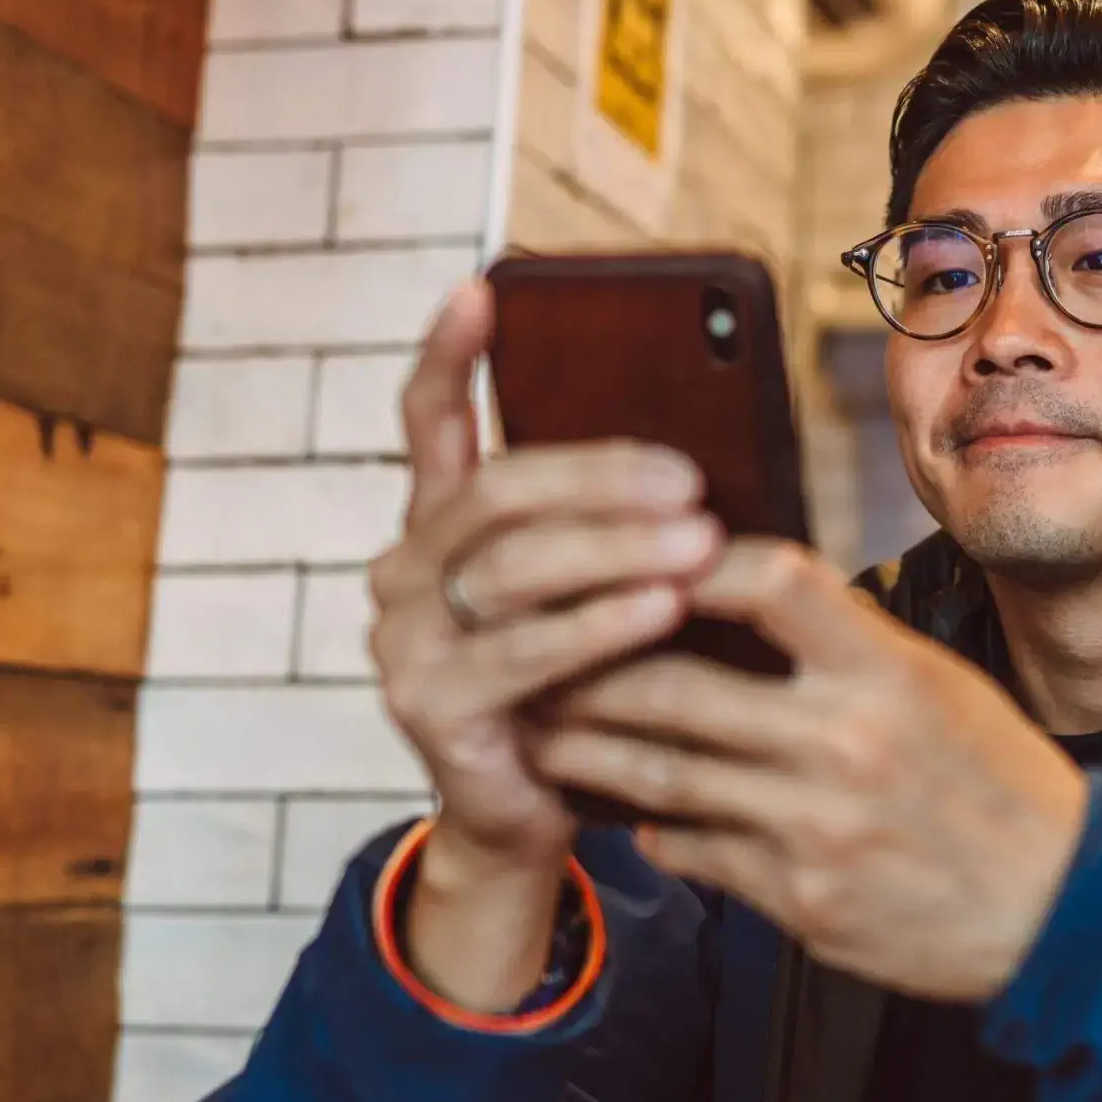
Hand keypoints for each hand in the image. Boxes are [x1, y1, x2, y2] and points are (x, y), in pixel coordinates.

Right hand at [366, 279, 721, 1007]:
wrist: (535, 814)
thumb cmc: (583, 683)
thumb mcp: (594, 590)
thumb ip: (609, 526)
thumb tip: (697, 453)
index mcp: (437, 526)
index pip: (429, 422)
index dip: (451, 354)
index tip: (483, 287)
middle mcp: (403, 572)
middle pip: (497, 493)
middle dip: (598, 476)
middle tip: (688, 476)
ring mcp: (406, 641)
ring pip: (513, 568)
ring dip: (614, 549)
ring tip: (697, 539)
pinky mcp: (431, 709)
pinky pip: (523, 653)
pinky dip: (600, 626)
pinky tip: (664, 609)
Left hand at [530, 540, 1090, 1001]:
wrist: (1062, 911)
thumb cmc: (1002, 785)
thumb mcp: (940, 688)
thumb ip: (847, 646)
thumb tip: (744, 593)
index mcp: (887, 672)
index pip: (767, 580)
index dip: (688, 562)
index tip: (638, 555)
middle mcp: (844, 744)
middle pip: (673, 687)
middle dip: (586, 670)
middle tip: (531, 654)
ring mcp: (814, 829)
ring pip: (660, 777)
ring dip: (586, 751)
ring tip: (542, 731)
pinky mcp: (800, 902)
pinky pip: (695, 852)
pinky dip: (652, 828)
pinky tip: (627, 814)